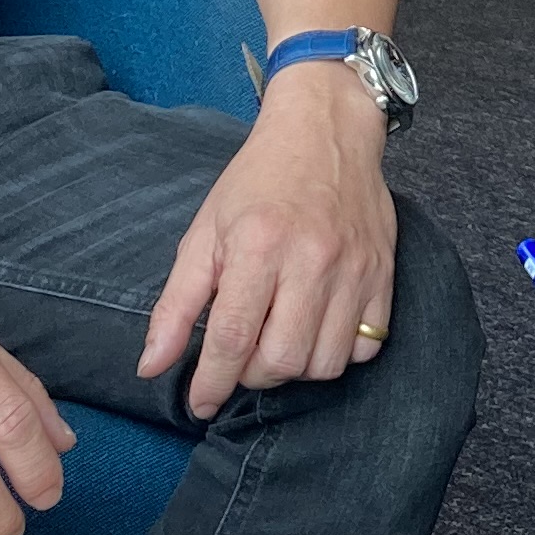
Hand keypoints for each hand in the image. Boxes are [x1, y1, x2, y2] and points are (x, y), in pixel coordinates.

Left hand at [140, 62, 397, 417]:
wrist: (326, 131)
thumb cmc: (258, 181)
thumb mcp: (204, 233)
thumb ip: (176, 304)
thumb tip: (150, 367)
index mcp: (258, 245)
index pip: (231, 338)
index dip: (211, 383)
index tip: (199, 403)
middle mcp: (311, 260)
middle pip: (281, 361)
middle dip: (252, 375)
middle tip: (241, 355)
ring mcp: (354, 269)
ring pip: (325, 363)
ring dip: (295, 368)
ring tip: (278, 340)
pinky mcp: (384, 273)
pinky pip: (367, 345)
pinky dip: (339, 352)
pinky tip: (318, 329)